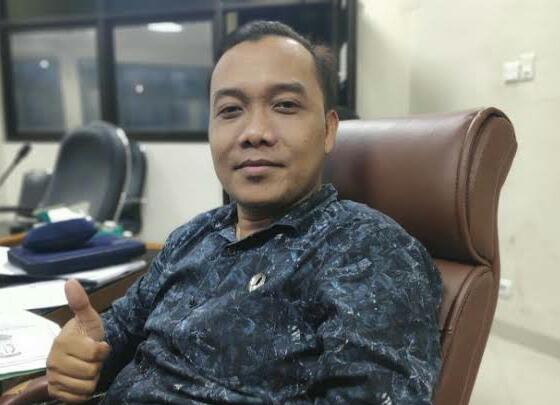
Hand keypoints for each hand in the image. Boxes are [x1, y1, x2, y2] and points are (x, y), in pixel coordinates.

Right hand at [46, 279, 110, 402]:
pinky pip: (78, 398)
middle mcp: (53, 361)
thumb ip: (81, 302)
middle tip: (91, 358)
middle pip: (91, 372)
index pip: (96, 353)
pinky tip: (81, 379)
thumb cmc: (87, 334)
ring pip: (86, 386)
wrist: (79, 351)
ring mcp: (53, 377)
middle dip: (97, 365)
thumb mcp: (89, 318)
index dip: (103, 349)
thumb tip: (71, 281)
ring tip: (87, 366)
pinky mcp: (56, 391)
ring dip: (92, 378)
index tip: (99, 344)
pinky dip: (84, 391)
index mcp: (63, 342)